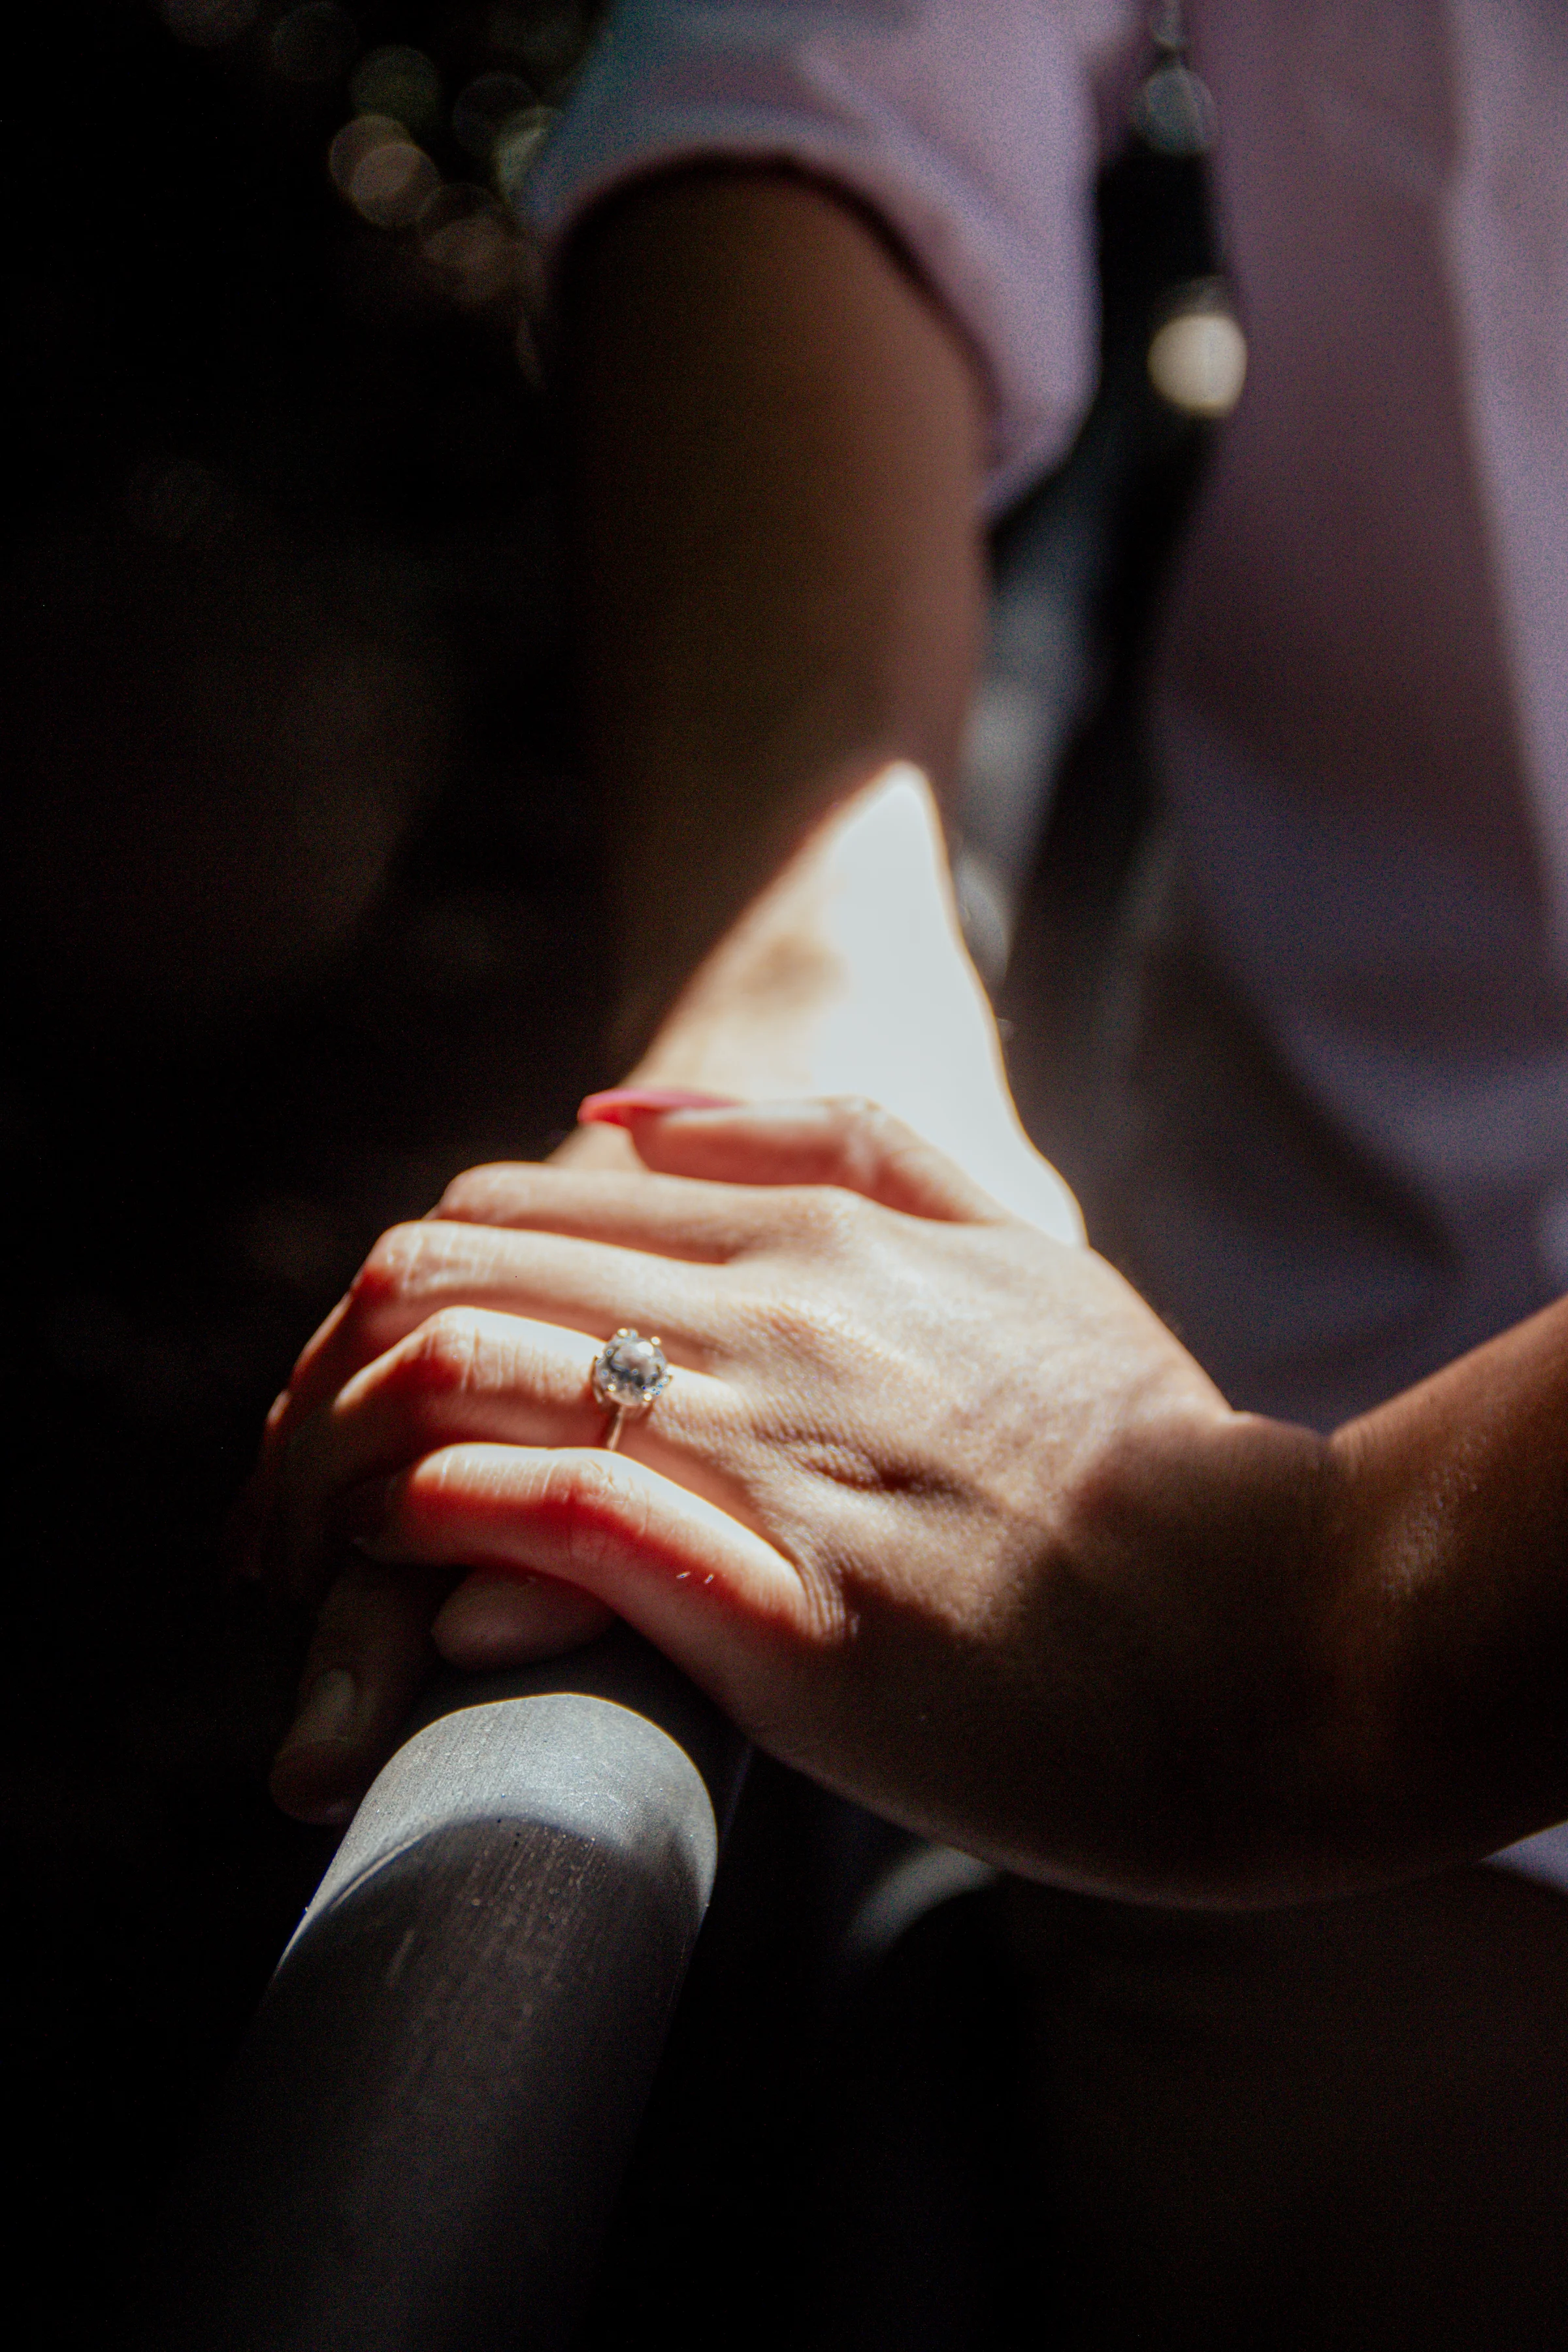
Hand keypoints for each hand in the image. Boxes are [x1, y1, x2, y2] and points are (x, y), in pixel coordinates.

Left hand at [257, 1095, 1326, 1895]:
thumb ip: (837, 1147)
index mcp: (815, 1237)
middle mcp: (772, 1320)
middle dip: (313, 1373)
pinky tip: (382, 1565)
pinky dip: (425, 1524)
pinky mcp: (783, 1612)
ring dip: (331, 1459)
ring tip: (290, 1544)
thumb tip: (611, 1113)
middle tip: (269, 1484)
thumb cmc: (1146, 1455)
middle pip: (446, 1276)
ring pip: (462, 1381)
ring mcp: (773, 1456)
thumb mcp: (1018, 1244)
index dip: (385, 1287)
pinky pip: (547, 1518)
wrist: (1282, 1633)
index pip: (508, 1205)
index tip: (342, 1386)